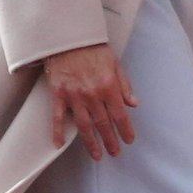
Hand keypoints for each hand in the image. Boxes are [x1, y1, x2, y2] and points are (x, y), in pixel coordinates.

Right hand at [43, 42, 138, 158]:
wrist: (68, 37)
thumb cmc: (92, 47)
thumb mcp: (115, 63)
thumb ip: (125, 85)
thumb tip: (134, 104)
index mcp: (108, 86)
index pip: (120, 115)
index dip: (125, 130)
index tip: (129, 140)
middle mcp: (92, 95)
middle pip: (103, 124)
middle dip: (111, 141)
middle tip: (115, 153)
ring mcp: (74, 96)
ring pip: (84, 125)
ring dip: (91, 142)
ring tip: (97, 155)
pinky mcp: (58, 94)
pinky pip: (57, 117)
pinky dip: (57, 132)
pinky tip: (59, 144)